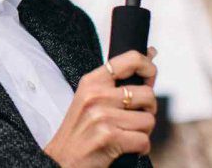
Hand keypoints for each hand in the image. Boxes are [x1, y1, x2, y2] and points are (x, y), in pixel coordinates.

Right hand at [43, 48, 158, 167]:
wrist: (60, 161)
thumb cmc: (79, 132)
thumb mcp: (89, 99)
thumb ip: (116, 82)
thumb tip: (151, 53)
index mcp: (91, 81)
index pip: (130, 59)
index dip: (149, 68)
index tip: (150, 78)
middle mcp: (96, 95)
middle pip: (148, 95)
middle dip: (148, 111)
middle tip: (132, 120)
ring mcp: (102, 115)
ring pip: (148, 121)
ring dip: (142, 133)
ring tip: (123, 136)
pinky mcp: (109, 136)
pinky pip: (144, 141)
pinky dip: (139, 149)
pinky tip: (123, 148)